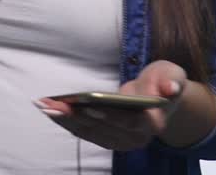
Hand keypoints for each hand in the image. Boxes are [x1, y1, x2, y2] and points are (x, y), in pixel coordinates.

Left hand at [34, 61, 187, 150]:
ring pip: (88, 132)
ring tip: (42, 104)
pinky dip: (65, 121)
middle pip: (101, 128)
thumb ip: (172, 80)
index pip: (128, 121)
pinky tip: (49, 109)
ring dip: (63, 119)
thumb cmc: (164, 83)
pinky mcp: (107, 139)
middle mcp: (135, 139)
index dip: (108, 115)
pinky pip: (83, 132)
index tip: (87, 105)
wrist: (160, 100)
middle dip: (75, 115)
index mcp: (152, 124)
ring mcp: (120, 142)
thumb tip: (170, 88)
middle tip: (51, 104)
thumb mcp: (172, 74)